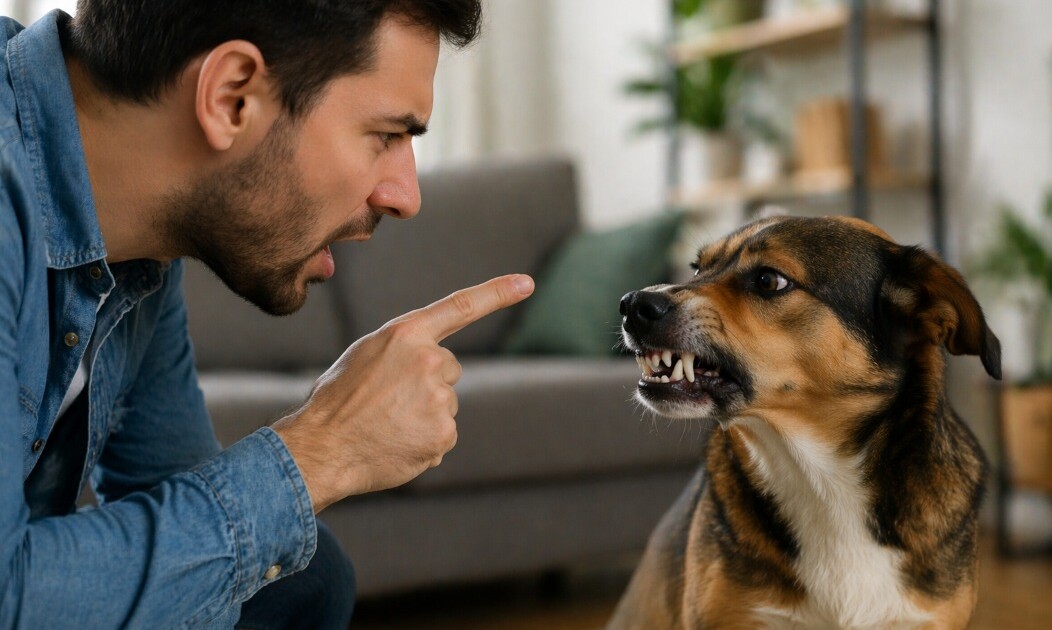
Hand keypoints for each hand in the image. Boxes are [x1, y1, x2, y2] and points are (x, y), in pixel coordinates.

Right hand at [272, 274, 534, 512]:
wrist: (321, 447)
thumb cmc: (337, 401)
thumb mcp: (366, 356)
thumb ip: (403, 351)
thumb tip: (433, 368)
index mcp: (405, 334)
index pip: (460, 307)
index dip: (497, 293)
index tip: (526, 283)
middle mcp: (429, 360)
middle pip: (448, 368)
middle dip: (427, 383)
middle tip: (388, 401)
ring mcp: (439, 398)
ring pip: (445, 404)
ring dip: (424, 414)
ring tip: (387, 423)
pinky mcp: (444, 432)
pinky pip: (444, 435)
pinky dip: (425, 442)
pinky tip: (397, 443)